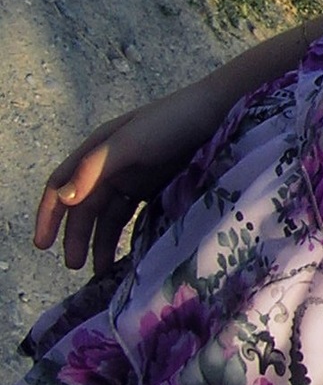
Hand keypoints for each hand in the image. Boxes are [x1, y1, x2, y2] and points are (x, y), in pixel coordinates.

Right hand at [34, 81, 231, 275]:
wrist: (218, 114)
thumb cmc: (171, 122)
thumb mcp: (130, 142)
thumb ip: (95, 167)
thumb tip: (63, 198)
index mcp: (96, 149)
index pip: (61, 184)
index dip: (48, 214)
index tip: (42, 245)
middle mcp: (109, 165)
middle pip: (83, 206)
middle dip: (76, 235)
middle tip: (75, 265)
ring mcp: (133, 177)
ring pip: (106, 215)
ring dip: (98, 241)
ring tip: (98, 271)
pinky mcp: (154, 188)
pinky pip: (130, 217)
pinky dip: (122, 236)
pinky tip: (122, 255)